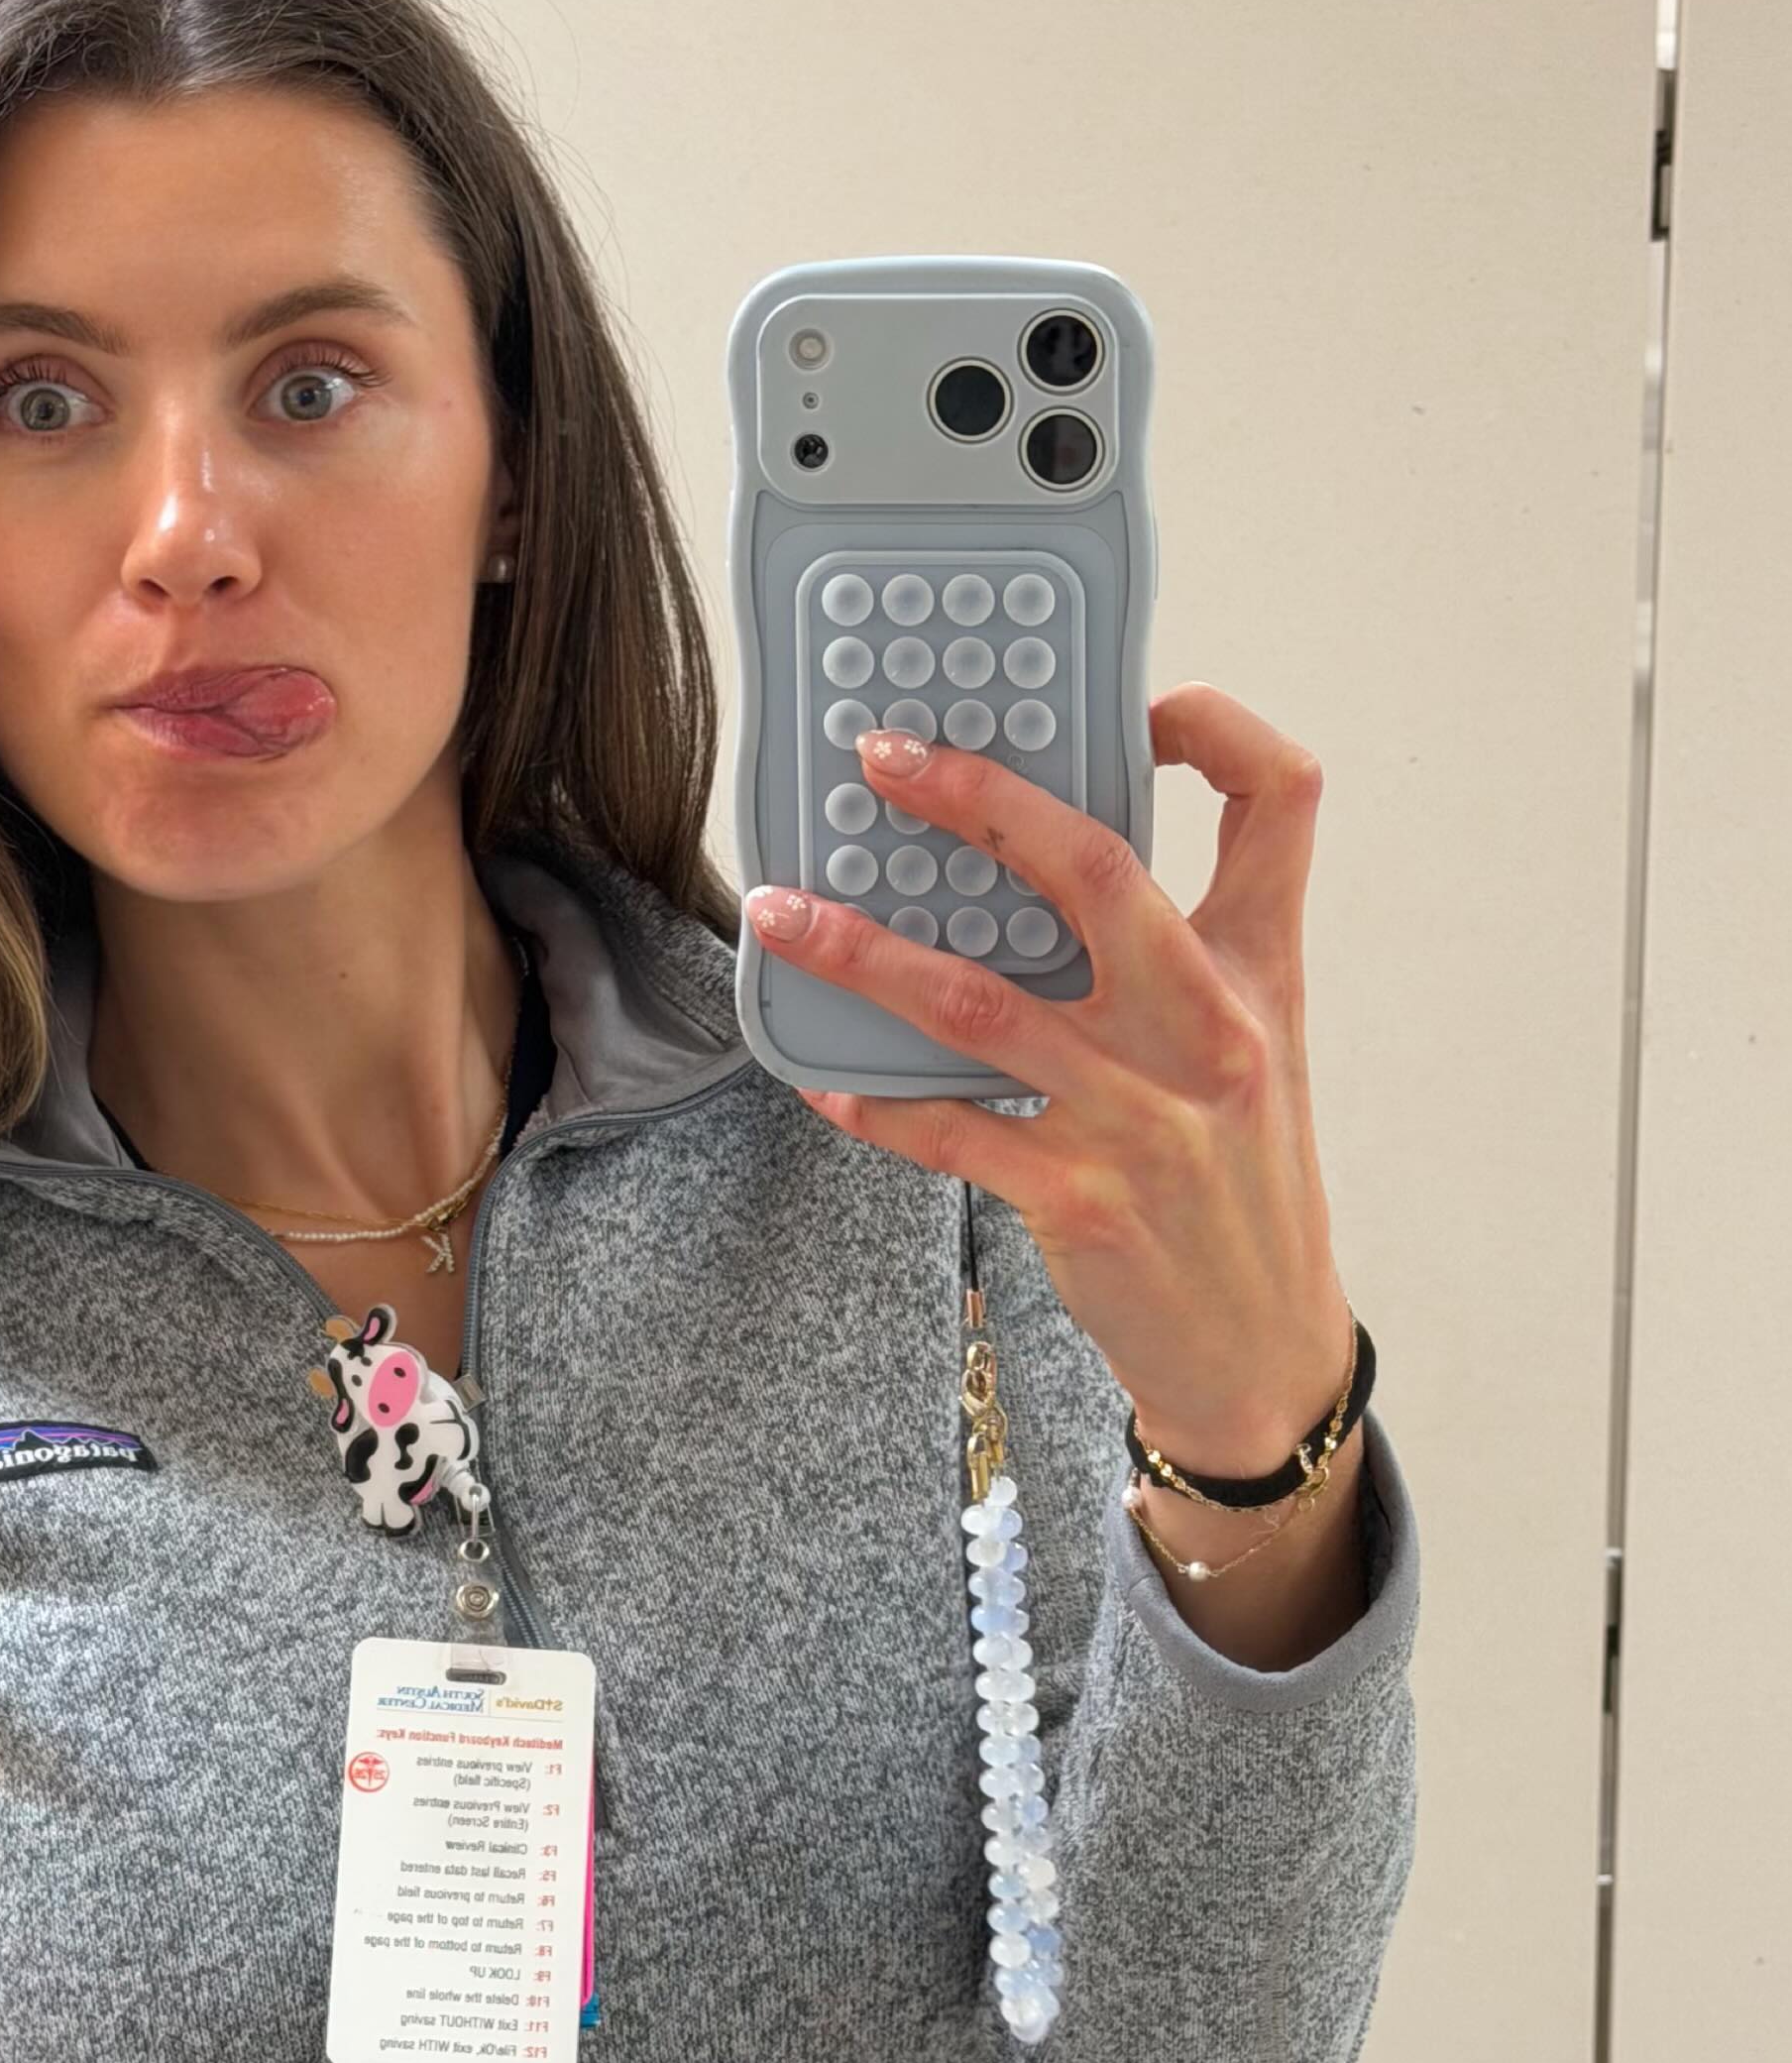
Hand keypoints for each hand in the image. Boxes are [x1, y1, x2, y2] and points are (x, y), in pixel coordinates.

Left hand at [744, 687, 1355, 1478]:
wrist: (1265, 1354)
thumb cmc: (1244, 1190)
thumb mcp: (1258, 1054)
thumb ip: (1184, 956)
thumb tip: (1057, 867)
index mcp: (1263, 974)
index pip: (1279, 803)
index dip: (1218, 728)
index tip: (1140, 707)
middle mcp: (1210, 1031)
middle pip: (1096, 870)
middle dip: (979, 798)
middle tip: (884, 760)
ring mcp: (1144, 1117)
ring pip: (977, 1001)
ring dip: (863, 951)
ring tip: (783, 911)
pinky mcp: (1080, 1200)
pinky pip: (949, 1131)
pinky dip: (876, 1102)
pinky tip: (822, 1084)